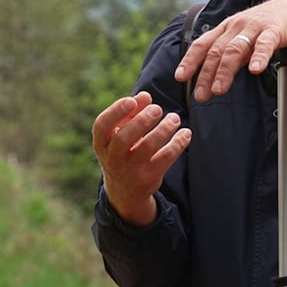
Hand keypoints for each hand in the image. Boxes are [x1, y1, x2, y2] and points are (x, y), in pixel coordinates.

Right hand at [91, 91, 190, 226]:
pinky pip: (165, 159)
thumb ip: (132, 112)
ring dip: (163, 130)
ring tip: (175, 118)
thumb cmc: (123, 150)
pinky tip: (185, 133)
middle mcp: (112, 158)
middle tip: (157, 109)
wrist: (125, 190)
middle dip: (141, 121)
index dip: (116, 112)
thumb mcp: (122, 132)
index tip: (131, 100)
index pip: (102, 126)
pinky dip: (177, 144)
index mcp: (101, 143)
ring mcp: (130, 171)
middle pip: (123, 138)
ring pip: (146, 148)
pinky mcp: (148, 179)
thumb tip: (145, 96)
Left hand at [174, 0, 286, 100]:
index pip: (203, 44)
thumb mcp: (242, 39)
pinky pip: (266, 44)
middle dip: (206, 74)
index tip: (180, 77)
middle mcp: (237, 26)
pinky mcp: (275, 29)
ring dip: (225, 70)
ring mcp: (255, 27)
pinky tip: (255, 69)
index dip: (190, 60)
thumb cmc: (267, 26)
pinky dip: (259, 57)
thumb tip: (210, 79)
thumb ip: (228, 56)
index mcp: (226, 28)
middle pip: (217, 51)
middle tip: (201, 95)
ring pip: (236, 49)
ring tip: (219, 89)